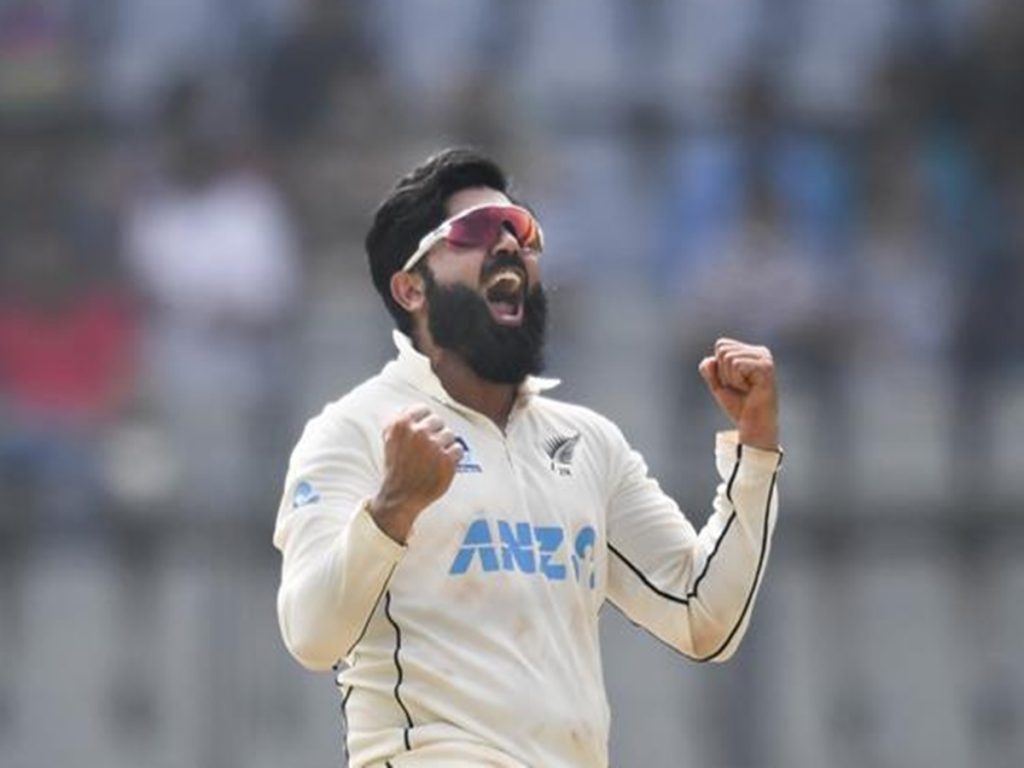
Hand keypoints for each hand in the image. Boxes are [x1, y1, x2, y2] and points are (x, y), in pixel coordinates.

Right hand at [370, 404, 463, 543]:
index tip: (426, 428)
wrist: (400, 496)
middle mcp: (418, 432)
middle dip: (435, 433)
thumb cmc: (396, 468)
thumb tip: (411, 409)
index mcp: (401, 425)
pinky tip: (442, 465)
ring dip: (445, 445)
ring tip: (434, 457)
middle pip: (438, 421)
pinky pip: (458, 449)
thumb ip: (400, 422)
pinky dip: (453, 458)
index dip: (425, 420)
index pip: (423, 409)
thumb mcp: (389, 440)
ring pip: (450, 434)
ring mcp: (434, 446)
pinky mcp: (447, 460)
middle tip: (429, 447)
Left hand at [698, 339, 778, 451]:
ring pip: (728, 356)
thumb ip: (710, 370)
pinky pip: (736, 364)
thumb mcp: (718, 385)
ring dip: (731, 378)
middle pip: (723, 349)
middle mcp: (760, 352)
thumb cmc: (739, 405)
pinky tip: (750, 389)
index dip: (719, 367)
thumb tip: (710, 360)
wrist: (752, 425)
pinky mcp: (766, 366)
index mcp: (750, 352)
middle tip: (739, 387)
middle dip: (724, 372)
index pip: (721, 345)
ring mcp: (764, 358)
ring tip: (745, 388)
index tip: (733, 382)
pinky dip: (737, 380)